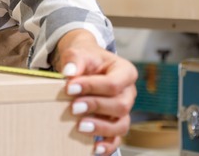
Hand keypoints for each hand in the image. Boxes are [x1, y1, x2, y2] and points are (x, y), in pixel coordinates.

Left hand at [54, 29, 137, 155]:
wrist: (86, 65)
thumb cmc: (86, 59)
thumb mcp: (80, 53)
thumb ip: (75, 60)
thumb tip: (69, 73)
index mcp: (125, 72)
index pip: (114, 83)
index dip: (92, 87)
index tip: (69, 87)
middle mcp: (129, 92)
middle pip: (120, 105)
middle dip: (96, 107)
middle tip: (73, 107)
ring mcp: (124, 110)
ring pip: (121, 124)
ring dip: (101, 127)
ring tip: (80, 126)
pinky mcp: (116, 123)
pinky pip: (117, 139)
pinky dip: (107, 146)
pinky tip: (94, 148)